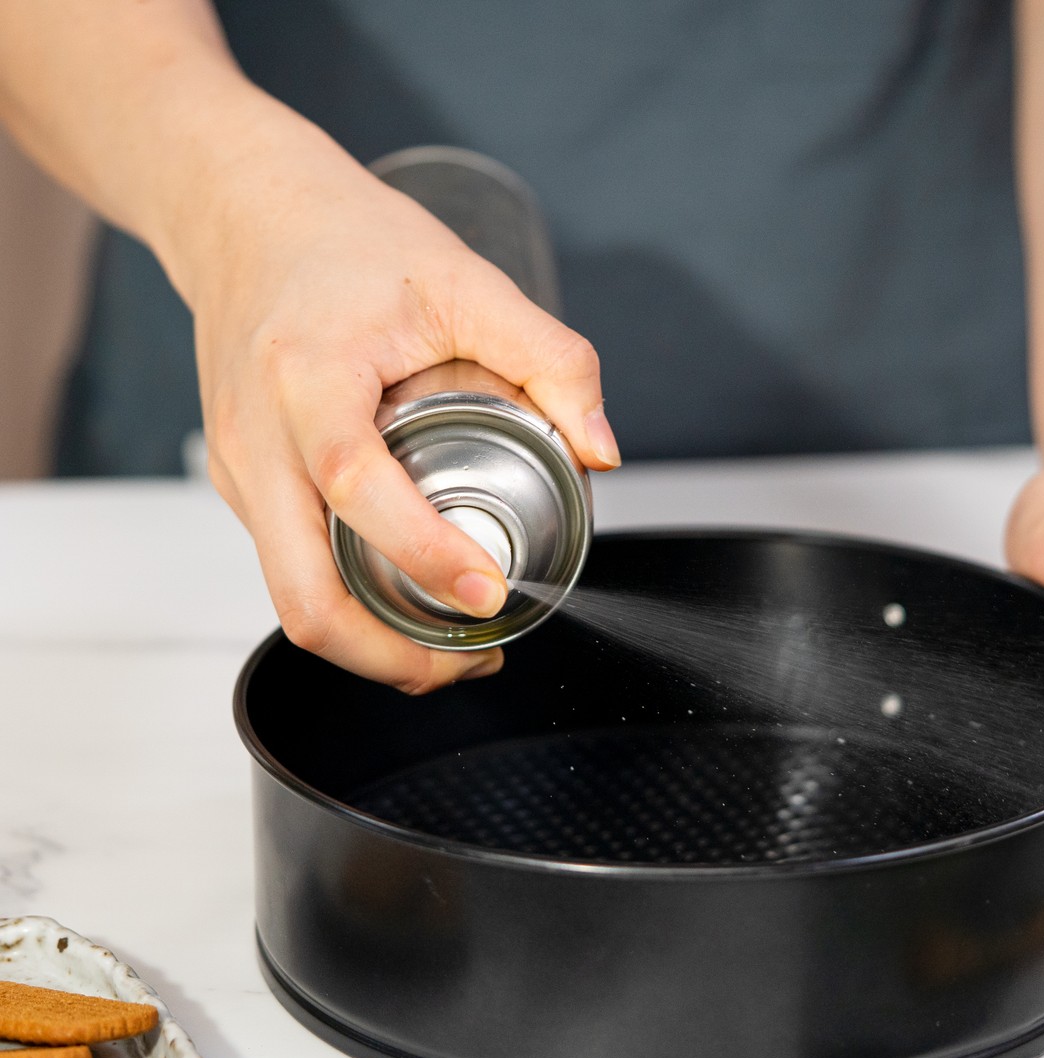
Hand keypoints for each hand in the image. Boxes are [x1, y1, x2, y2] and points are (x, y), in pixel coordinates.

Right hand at [181, 117, 619, 692]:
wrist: (244, 214)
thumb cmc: (346, 241)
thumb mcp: (465, 279)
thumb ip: (550, 357)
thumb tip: (601, 451)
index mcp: (309, 377)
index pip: (355, 486)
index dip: (423, 553)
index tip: (489, 595)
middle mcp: (258, 438)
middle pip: (301, 592)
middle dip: (390, 653)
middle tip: (474, 656)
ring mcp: (240, 471)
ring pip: (290, 599)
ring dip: (370, 644)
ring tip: (451, 648)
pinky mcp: (242, 486)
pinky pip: (288, 570)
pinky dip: (348, 606)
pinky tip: (406, 602)